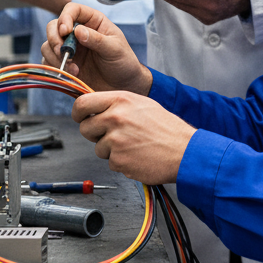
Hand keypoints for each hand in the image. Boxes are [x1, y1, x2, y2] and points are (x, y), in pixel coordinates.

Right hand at [43, 2, 152, 95]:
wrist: (122, 86)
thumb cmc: (123, 63)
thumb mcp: (115, 49)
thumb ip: (97, 39)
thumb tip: (77, 31)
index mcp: (93, 21)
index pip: (72, 9)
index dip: (65, 17)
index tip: (65, 31)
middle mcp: (78, 32)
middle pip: (54, 26)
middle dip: (54, 38)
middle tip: (61, 51)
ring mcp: (70, 48)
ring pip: (48, 44)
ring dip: (55, 55)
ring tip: (73, 68)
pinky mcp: (64, 63)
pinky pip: (48, 61)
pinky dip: (54, 67)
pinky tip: (70, 74)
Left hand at [74, 90, 194, 184]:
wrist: (184, 151)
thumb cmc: (167, 129)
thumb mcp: (142, 104)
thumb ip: (117, 104)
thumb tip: (96, 108)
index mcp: (120, 100)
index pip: (82, 103)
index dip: (78, 113)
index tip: (81, 118)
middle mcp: (115, 118)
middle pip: (85, 128)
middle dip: (95, 134)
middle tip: (113, 136)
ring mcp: (115, 140)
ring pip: (98, 148)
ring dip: (111, 150)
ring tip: (133, 146)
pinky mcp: (118, 160)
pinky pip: (111, 162)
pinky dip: (122, 162)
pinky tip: (137, 156)